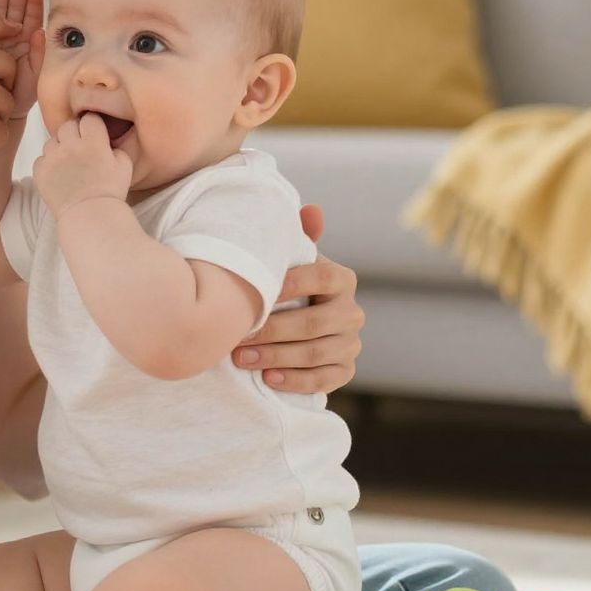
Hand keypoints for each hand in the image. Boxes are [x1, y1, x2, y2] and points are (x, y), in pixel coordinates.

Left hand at [33, 113, 133, 215]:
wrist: (90, 217)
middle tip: (80, 148)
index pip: (89, 119)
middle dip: (74, 133)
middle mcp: (71, 145)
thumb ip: (116, 148)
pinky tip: (58, 175)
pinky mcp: (40, 171)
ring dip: (59, 148)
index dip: (93, 126)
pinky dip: (48, 164)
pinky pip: (41, 159)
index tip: (94, 135)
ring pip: (52, 141)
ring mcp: (53, 158)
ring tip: (68, 164)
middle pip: (67, 126)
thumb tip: (107, 142)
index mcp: (94, 142)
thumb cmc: (110, 193)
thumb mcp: (125, 166)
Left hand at [234, 205, 364, 393]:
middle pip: (313, 323)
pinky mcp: (345, 370)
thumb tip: (312, 210)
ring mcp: (351, 343)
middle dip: (272, 331)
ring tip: (242, 358)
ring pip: (316, 353)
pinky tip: (269, 379)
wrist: (297, 326)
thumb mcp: (290, 261)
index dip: (289, 285)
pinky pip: (324, 380)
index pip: (320, 278)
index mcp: (341, 279)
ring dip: (276, 357)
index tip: (255, 293)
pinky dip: (295, 380)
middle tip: (238, 337)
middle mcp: (352, 311)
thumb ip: (296, 237)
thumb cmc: (286, 287)